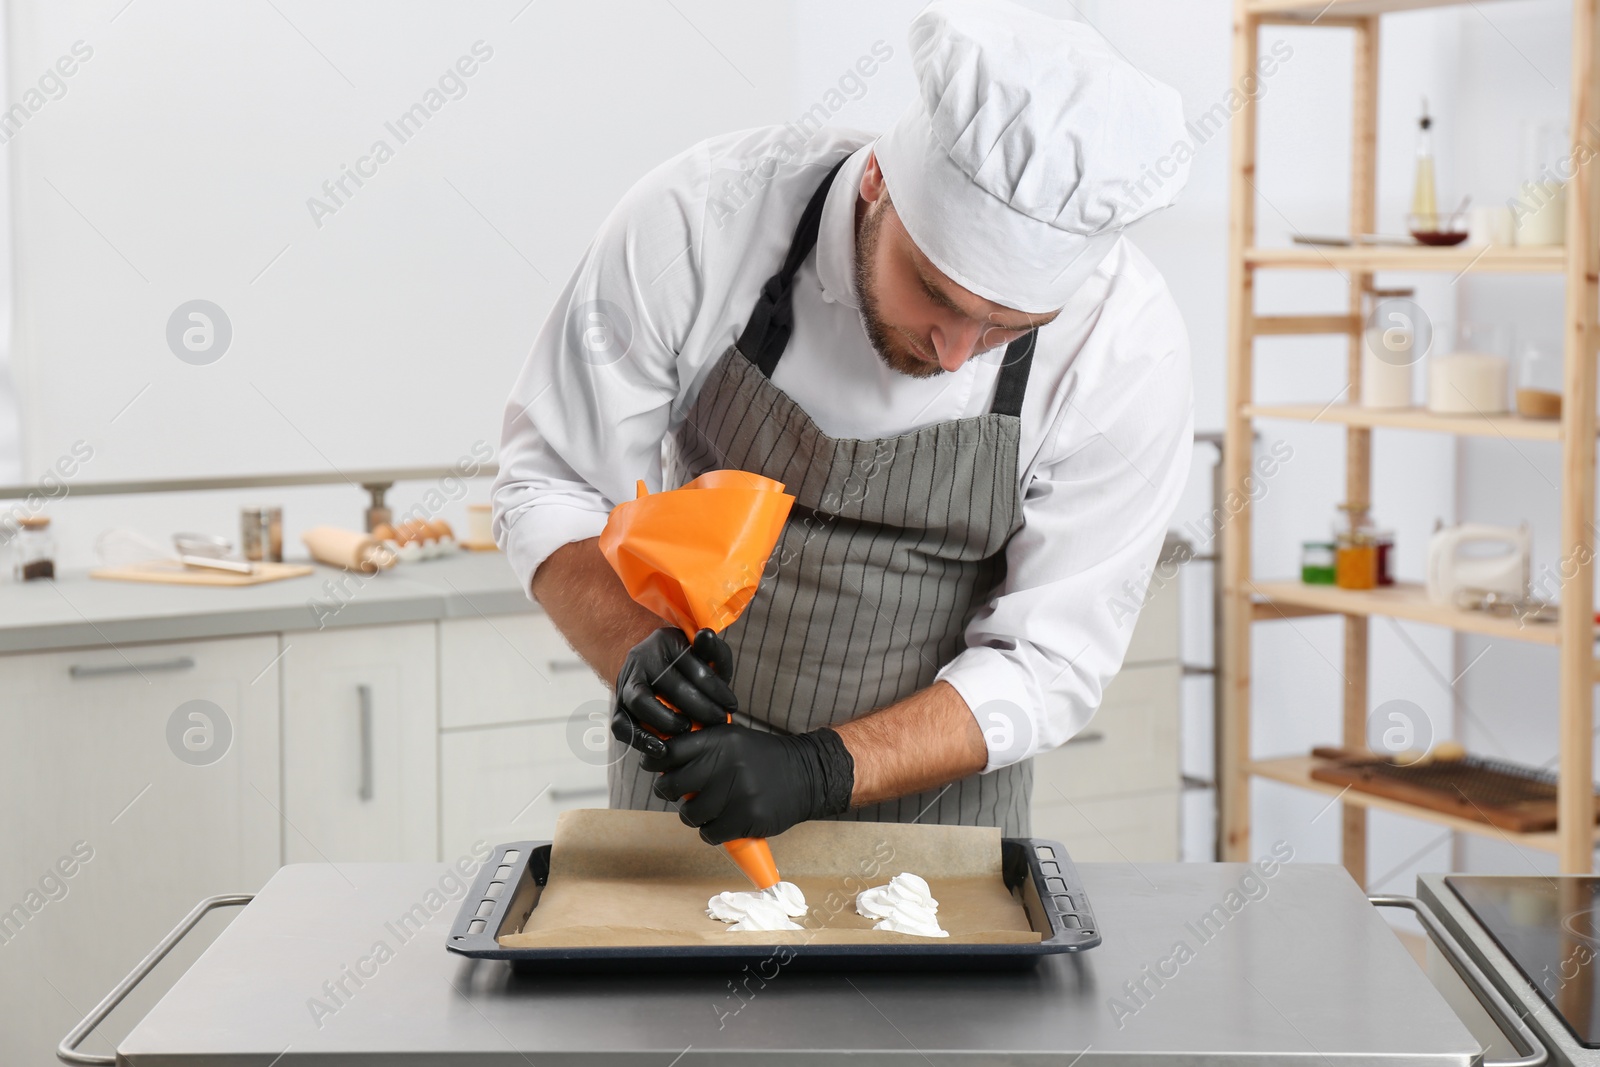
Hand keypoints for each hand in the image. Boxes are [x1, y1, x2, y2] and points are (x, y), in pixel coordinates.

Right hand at [612, 627, 735, 758]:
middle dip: (700, 707)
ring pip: (641, 702)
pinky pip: (622, 725)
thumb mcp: (704, 653)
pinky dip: (641, 739)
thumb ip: (713, 650)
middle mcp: (641, 659)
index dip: (716, 689)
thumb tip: (706, 636)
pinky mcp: (618, 706)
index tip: (731, 706)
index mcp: (664, 642)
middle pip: (671, 685)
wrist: (652, 667)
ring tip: (689, 729)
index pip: (693, 666)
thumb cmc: (687, 664)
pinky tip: (662, 749)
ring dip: (667, 721)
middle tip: (718, 720)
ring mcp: (626, 683)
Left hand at [643, 724, 854, 843]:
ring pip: (689, 815)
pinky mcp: (747, 818)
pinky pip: (710, 833)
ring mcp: (737, 792)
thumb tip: (660, 759)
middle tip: (683, 794)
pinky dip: (712, 832)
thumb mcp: (734, 739)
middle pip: (672, 785)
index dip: (656, 763)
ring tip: (710, 809)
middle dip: (671, 793)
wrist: (807, 775)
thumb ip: (702, 746)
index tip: (657, 769)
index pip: (670, 751)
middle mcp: (726, 763)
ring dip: (695, 816)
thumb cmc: (763, 759)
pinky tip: (725, 822)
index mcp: (720, 740)